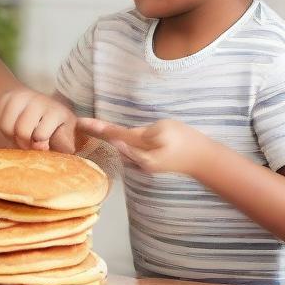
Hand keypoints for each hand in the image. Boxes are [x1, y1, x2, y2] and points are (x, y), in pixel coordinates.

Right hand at [0, 89, 76, 152]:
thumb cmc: (57, 129)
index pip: (41, 134)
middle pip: (22, 130)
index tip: (43, 146)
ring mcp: (21, 97)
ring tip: (21, 136)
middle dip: (24, 142)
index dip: (39, 145)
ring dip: (12, 136)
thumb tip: (40, 146)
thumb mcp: (65, 138)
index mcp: (56, 111)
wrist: (44, 109)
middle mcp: (38, 100)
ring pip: (6, 126)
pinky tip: (14, 128)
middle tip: (29, 143)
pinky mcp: (7, 97)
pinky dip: (4, 129)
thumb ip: (58, 145)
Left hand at [77, 117, 209, 175]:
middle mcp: (137, 161)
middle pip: (114, 144)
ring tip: (89, 127)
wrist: (204, 159)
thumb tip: (117, 139)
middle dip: (98, 133)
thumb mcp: (161, 131)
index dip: (98, 128)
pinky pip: (129, 151)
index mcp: (140, 152)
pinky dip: (119, 143)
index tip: (81, 121)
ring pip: (121, 148)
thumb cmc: (184, 140)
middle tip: (80, 122)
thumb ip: (137, 135)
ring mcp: (143, 163)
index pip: (115, 136)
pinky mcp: (148, 162)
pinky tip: (111, 136)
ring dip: (107, 138)